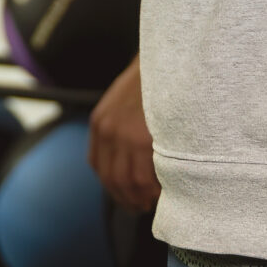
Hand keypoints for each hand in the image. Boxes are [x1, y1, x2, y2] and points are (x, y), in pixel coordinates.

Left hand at [89, 54, 158, 209]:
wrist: (167, 60)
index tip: (127, 196)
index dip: (113, 187)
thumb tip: (128, 157)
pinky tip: (165, 190)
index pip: (99, 167)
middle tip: (142, 206)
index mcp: (100, 122)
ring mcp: (125, 137)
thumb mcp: (123, 100)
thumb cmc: (152, 81)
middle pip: (112, 180)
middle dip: (127, 199)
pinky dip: (155, 190)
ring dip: (142, 198)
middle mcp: (108, 131)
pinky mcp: (144, 141)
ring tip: (155, 201)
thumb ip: (120, 126)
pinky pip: (146, 178)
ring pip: (129, 184)